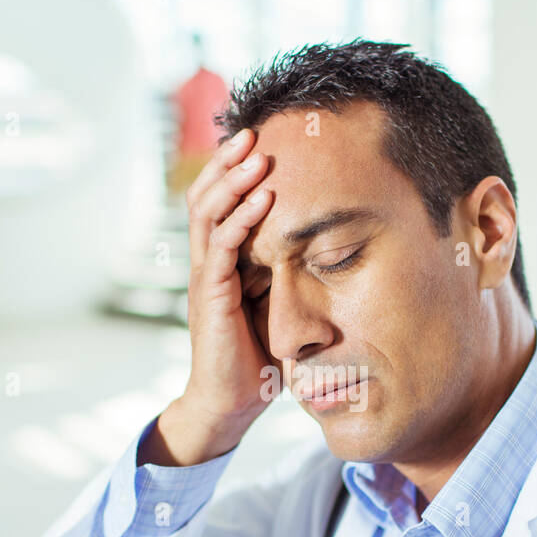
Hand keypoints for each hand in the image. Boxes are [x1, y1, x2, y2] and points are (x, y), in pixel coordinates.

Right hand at [140, 128, 275, 466]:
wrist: (231, 404)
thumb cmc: (258, 357)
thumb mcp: (278, 304)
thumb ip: (289, 273)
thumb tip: (331, 245)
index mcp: (222, 262)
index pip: (218, 203)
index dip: (232, 171)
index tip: (262, 141)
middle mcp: (207, 264)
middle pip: (206, 197)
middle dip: (228, 163)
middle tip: (253, 131)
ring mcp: (205, 280)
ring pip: (207, 215)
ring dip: (231, 182)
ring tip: (256, 155)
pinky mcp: (209, 299)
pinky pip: (220, 250)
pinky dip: (239, 221)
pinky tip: (262, 200)